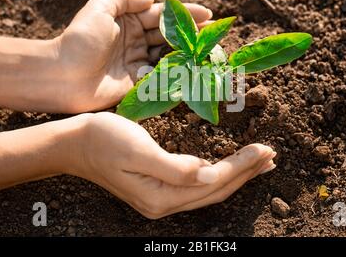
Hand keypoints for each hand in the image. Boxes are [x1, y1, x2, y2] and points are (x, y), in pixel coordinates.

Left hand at [54, 0, 212, 112]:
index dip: (185, 14)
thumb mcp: (100, 8)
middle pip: (170, 36)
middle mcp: (136, 41)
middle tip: (215, 34)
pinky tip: (194, 70)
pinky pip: (161, 76)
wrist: (62, 75)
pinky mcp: (138, 83)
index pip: (162, 16)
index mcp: (129, 22)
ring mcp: (138, 62)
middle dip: (192, 34)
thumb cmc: (79, 39)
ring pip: (169, 55)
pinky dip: (178, 73)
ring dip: (188, 53)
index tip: (208, 14)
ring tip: (210, 51)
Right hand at [75, 112, 276, 218]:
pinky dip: (218, 175)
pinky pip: (197, 186)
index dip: (241, 166)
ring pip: (209, 190)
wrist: (74, 143)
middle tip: (271, 156)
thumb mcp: (138, 150)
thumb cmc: (102, 141)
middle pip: (216, 191)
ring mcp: (160, 199)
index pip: (213, 182)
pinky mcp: (157, 188)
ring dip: (236, 176)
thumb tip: (208, 174)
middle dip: (246, 174)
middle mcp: (163, 204)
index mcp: (161, 196)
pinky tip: (225, 167)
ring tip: (258, 163)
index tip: (264, 148)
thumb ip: (174, 167)